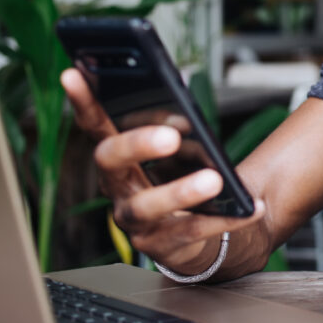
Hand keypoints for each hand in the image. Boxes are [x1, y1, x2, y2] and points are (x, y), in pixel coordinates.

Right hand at [61, 68, 264, 273]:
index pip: (94, 126)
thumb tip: (184, 109)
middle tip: (170, 136)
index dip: (82, 102)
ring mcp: (135, 222)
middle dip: (138, 145)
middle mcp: (118, 189)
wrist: (204, 236)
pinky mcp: (162, 248)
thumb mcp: (182, 150)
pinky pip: (192, 232)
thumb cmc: (186, 180)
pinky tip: (250, 208)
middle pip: (110, 162)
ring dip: (181, 191)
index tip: (72, 74)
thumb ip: (176, 128)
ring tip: (214, 179)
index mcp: (118, 159)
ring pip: (148, 207)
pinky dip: (225, 220)